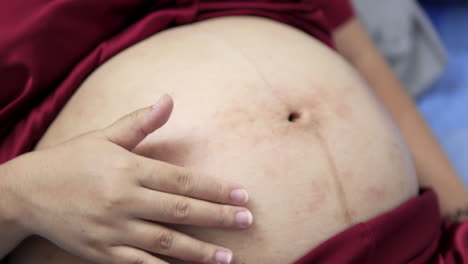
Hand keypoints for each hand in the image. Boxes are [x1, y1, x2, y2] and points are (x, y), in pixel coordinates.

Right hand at [5, 95, 250, 263]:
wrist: (27, 192)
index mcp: (129, 169)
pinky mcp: (101, 253)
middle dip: (218, 217)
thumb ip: (140, 123)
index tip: (242, 194)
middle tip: (247, 221)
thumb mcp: (104, 136)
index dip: (215, 188)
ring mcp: (113, 230)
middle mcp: (124, 200)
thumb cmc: (71, 160)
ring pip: (165, 242)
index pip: (182, 180)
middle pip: (180, 211)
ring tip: (229, 257)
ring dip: (200, 251)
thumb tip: (169, 99)